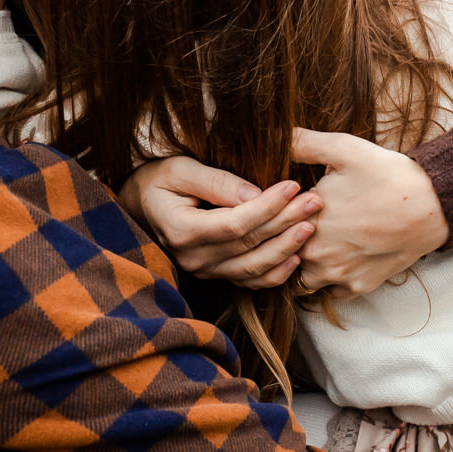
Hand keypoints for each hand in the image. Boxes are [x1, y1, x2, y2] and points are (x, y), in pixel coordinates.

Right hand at [120, 155, 321, 289]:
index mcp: (182, 230)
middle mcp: (194, 258)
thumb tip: (254, 193)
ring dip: (287, 249)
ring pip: (254, 268)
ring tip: (311, 226)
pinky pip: (249, 282)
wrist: (136, 209)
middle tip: (316, 202)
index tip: (293, 185)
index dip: (268, 207)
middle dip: (287, 222)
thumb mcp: (178, 170)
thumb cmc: (156, 182)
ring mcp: (204, 271)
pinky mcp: (214, 275)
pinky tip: (296, 257)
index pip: (235, 223)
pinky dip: (276, 273)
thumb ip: (214, 181)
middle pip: (250, 245)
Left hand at [288, 129, 448, 302]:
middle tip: (304, 223)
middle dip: (288, 240)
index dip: (278, 215)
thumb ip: (303, 143)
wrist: (432, 205)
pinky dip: (332, 280)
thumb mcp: (343, 148)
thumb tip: (277, 136)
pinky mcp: (360, 287)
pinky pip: (332, 292)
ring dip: (306, 264)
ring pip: (304, 278)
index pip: (272, 226)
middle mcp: (315, 254)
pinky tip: (340, 258)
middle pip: (284, 253)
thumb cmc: (386, 174)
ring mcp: (337, 274)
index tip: (290, 205)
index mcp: (303, 221)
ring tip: (320, 242)